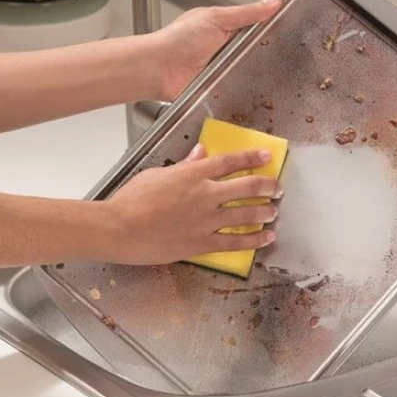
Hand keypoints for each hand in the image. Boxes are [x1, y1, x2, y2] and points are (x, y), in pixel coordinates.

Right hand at [105, 144, 282, 264]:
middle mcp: (205, 195)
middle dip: (267, 186)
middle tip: (277, 188)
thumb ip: (184, 164)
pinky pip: (235, 242)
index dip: (251, 158)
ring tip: (273, 211)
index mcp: (193, 174)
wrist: (119, 229)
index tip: (266, 157)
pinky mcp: (201, 243)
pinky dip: (254, 240)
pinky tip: (266, 238)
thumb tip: (200, 152)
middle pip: (246, 187)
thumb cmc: (131, 200)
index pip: (230, 162)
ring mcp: (205, 220)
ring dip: (265, 212)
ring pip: (246, 214)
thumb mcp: (158, 174)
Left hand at [150, 0, 283, 100]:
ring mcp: (223, 70)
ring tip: (272, 76)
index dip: (273, 29)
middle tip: (285, 58)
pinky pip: (239, 90)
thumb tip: (274, 0)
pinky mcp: (220, 89)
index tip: (292, 31)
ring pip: (251, 73)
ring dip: (257, 75)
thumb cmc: (178, 40)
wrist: (158, 69)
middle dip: (268, 56)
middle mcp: (226, 49)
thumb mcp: (217, 18)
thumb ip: (247, 12)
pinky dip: (246, 91)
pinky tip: (255, 91)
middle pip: (257, 52)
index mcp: (226, 28)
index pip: (257, 27)